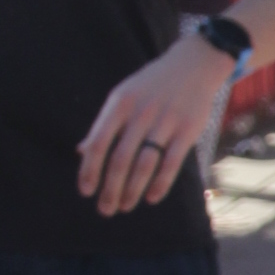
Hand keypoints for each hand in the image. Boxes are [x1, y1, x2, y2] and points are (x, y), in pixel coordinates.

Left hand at [76, 34, 235, 216]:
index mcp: (120, 104)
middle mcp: (141, 113)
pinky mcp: (188, 130)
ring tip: (125, 206)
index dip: (90, 170)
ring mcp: (166, 121)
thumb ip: (105, 124)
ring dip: (132, 190)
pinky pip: (171, 163)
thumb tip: (81, 151)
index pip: (99, 143)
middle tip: (105, 210)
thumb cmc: (152, 85)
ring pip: (145, 164)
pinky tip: (151, 198)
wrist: (194, 65)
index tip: (86, 191)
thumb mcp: (124, 96)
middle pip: (120, 159)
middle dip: (110, 189)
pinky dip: (160, 184)